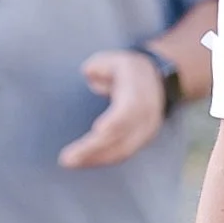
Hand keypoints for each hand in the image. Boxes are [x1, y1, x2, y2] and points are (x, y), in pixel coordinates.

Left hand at [58, 48, 167, 168]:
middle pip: (120, 137)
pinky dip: (102, 159)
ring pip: (122, 151)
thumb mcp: (113, 60)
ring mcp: (146, 131)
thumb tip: (90, 75)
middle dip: (93, 150)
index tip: (96, 131)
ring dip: (95, 159)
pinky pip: (122, 154)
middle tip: (66, 159)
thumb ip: (99, 67)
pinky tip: (84, 161)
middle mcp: (146, 116)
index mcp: (139, 94)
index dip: (113, 123)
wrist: (157, 80)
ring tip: (70, 162)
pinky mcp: (141, 141)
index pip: (127, 113)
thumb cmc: (128, 70)